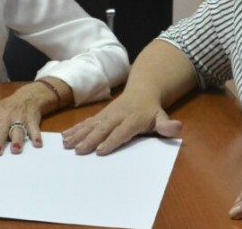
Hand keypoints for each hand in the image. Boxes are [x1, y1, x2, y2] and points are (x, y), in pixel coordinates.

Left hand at [0, 82, 55, 155]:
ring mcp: (18, 118)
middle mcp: (4, 117)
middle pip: (1, 129)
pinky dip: (36, 136)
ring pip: (18, 129)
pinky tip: (37, 144)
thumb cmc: (1, 108)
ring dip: (17, 139)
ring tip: (16, 149)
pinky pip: (34, 129)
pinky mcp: (32, 120)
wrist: (26, 97)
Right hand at [61, 90, 181, 154]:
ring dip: (78, 134)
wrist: (141, 90)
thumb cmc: (151, 110)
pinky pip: (86, 122)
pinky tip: (64, 136)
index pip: (122, 131)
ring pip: (91, 124)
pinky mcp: (99, 115)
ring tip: (66, 144)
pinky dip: (75, 129)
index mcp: (133, 119)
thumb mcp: (162, 116)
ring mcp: (106, 114)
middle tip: (79, 150)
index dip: (112, 140)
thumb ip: (167, 125)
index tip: (101, 151)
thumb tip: (177, 127)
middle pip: (103, 128)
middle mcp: (117, 116)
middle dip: (90, 139)